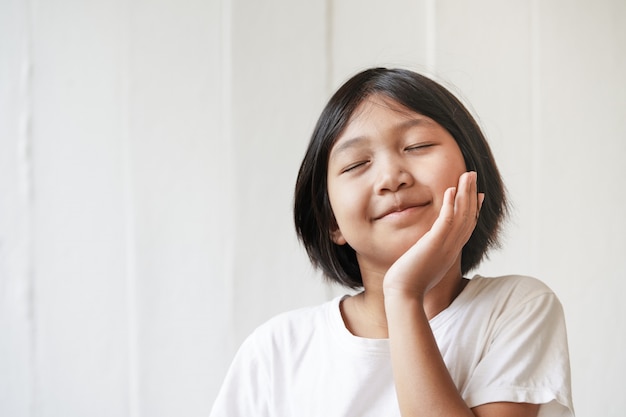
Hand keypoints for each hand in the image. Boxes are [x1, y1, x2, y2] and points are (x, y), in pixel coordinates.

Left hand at [383, 171, 483, 298]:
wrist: (403, 294)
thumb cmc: (409, 284)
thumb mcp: (424, 265)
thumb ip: (428, 255)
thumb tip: (424, 250)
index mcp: (450, 252)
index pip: (466, 227)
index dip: (473, 209)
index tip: (478, 194)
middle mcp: (452, 247)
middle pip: (468, 217)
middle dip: (471, 194)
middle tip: (473, 176)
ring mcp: (445, 245)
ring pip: (461, 215)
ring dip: (465, 193)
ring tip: (467, 174)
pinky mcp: (434, 244)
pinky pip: (446, 221)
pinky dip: (450, 205)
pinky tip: (450, 190)